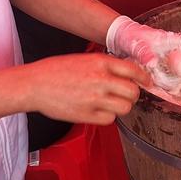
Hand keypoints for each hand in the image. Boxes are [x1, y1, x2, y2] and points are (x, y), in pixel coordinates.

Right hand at [23, 53, 149, 124]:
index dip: (143, 78)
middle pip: (133, 92)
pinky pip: (110, 120)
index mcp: (100, 62)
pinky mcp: (86, 115)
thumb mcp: (85, 59)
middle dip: (133, 94)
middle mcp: (100, 79)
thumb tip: (128, 75)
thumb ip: (106, 66)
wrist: (34, 84)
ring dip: (121, 107)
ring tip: (111, 104)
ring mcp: (94, 98)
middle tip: (126, 95)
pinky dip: (108, 117)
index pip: (133, 70)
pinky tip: (98, 111)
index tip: (146, 82)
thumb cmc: (57, 70)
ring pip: (125, 108)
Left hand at [106, 16, 180, 96]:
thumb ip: (144, 53)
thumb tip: (153, 62)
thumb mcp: (135, 44)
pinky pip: (180, 83)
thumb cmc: (132, 38)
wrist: (123, 43)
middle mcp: (179, 52)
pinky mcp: (170, 73)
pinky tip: (179, 97)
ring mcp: (175, 63)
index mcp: (174, 41)